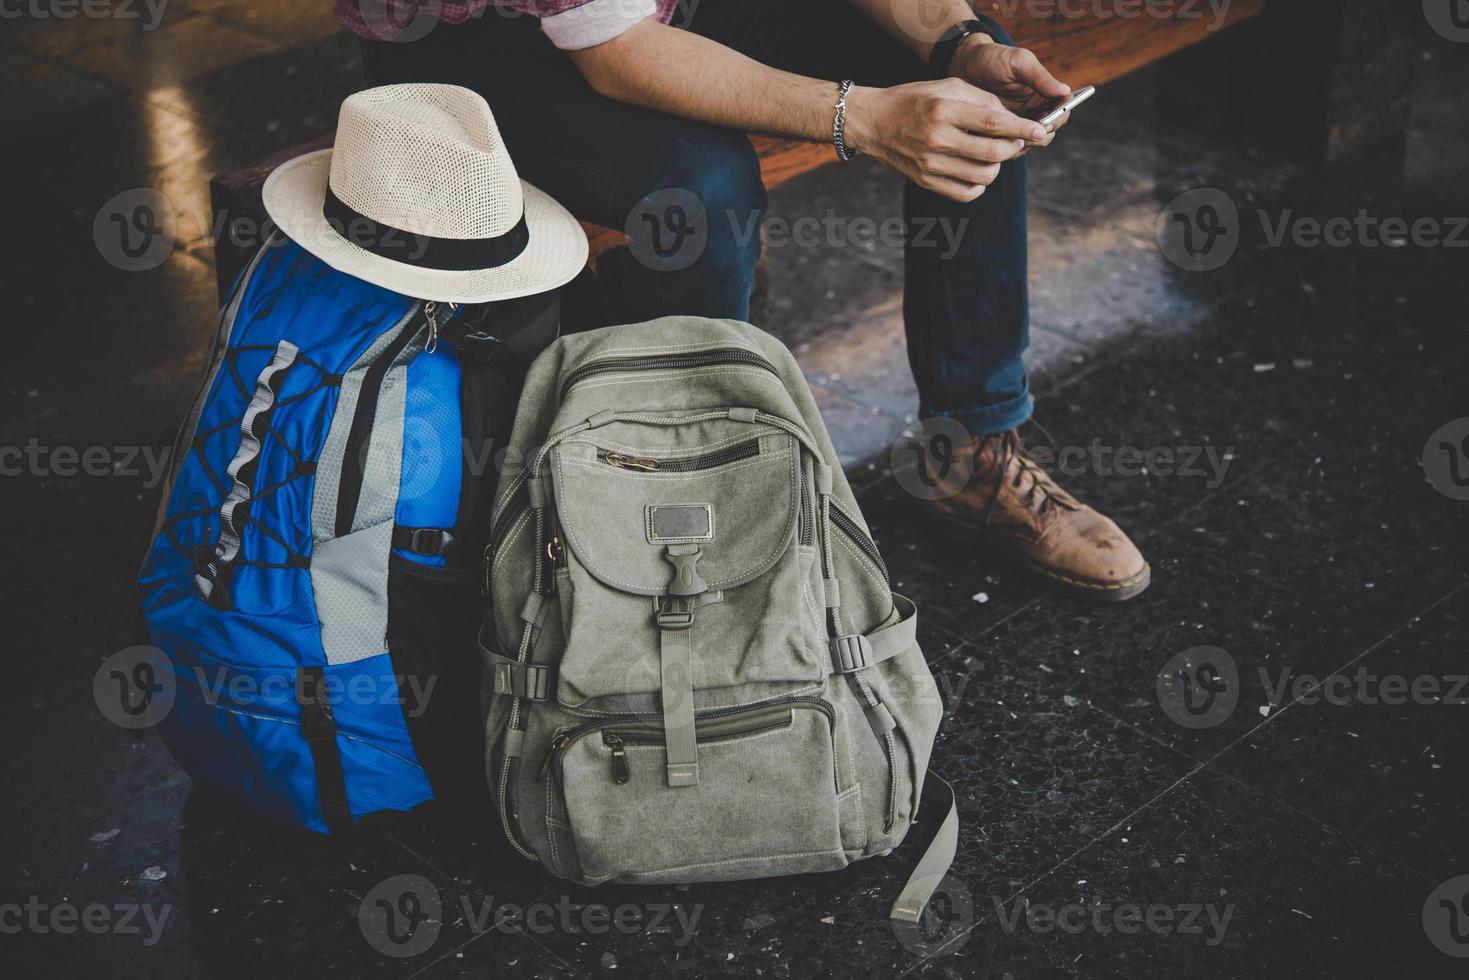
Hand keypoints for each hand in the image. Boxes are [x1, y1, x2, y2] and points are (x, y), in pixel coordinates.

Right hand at [842, 79, 1046, 202]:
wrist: (874, 122)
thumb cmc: (914, 100)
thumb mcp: (947, 87)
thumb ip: (981, 100)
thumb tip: (1012, 121)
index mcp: (944, 109)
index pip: (994, 122)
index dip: (1022, 128)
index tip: (1040, 131)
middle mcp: (937, 138)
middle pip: (993, 153)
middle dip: (1014, 148)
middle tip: (1017, 142)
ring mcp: (930, 164)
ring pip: (984, 176)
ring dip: (997, 166)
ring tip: (992, 154)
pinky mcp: (926, 182)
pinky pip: (967, 193)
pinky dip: (980, 184)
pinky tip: (975, 170)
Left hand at [949, 35, 1072, 148]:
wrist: (963, 66)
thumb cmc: (993, 58)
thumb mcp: (1018, 62)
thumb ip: (1040, 77)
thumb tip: (1064, 90)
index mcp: (1044, 92)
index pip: (1063, 109)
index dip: (1058, 117)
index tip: (1046, 120)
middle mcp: (1035, 110)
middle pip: (1049, 131)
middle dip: (1040, 134)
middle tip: (1024, 133)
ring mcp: (1018, 123)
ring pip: (1030, 143)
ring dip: (1022, 144)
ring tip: (1006, 137)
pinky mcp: (1001, 133)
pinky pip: (1009, 148)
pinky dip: (1005, 148)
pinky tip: (992, 142)